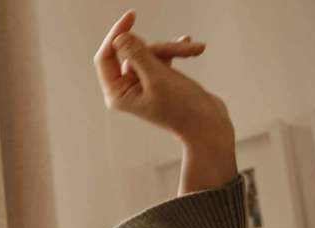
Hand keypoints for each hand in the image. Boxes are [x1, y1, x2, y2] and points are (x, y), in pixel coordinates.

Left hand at [94, 9, 233, 147]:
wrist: (209, 125)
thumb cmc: (183, 108)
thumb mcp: (159, 78)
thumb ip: (138, 56)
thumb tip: (119, 38)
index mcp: (117, 94)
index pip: (106, 57)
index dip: (116, 35)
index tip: (131, 16)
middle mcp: (126, 90)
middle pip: (133, 53)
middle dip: (159, 48)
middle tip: (183, 47)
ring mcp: (142, 85)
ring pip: (151, 54)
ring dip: (173, 50)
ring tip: (196, 50)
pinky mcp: (158, 81)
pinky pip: (161, 59)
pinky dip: (176, 53)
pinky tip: (192, 48)